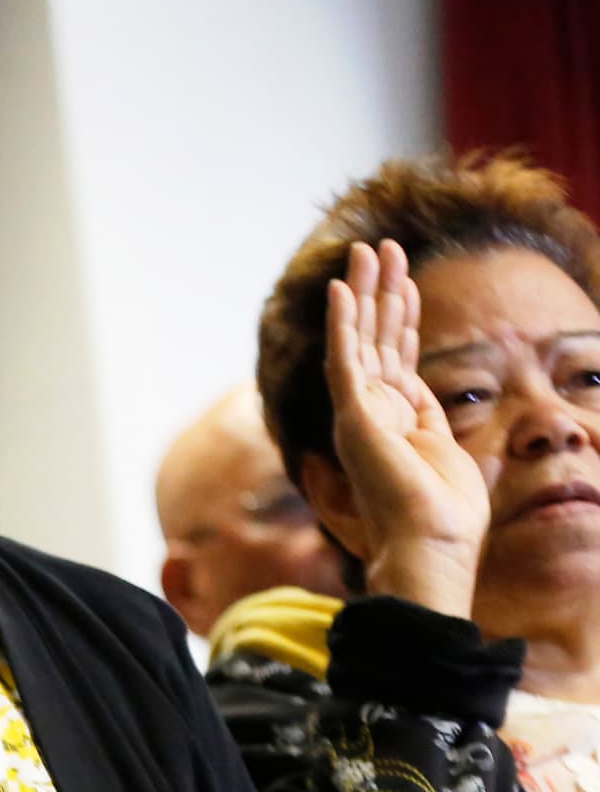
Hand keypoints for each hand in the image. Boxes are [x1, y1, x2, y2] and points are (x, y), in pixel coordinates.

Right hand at [323, 238, 487, 615]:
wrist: (430, 544)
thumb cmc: (446, 515)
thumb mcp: (449, 454)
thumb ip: (433, 422)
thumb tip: (430, 406)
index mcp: (396, 420)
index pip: (397, 356)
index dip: (403, 316)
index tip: (408, 282)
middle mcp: (371, 412)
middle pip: (377, 338)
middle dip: (382, 291)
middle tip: (382, 247)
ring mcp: (359, 412)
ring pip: (360, 338)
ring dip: (364, 291)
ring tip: (368, 250)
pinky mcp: (353, 415)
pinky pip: (344, 358)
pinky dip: (342, 322)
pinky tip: (341, 288)